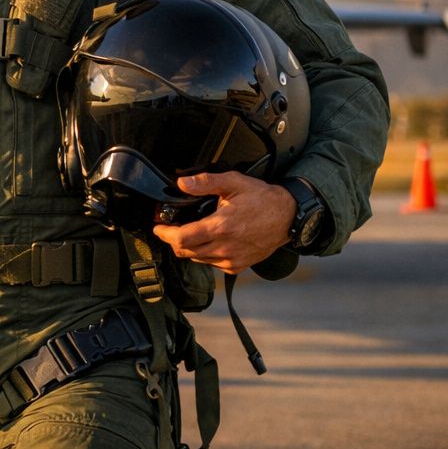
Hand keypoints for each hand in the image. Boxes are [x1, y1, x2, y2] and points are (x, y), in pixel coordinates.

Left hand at [151, 171, 295, 274]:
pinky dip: (205, 255)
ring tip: (189, 233)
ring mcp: (232, 259)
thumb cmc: (263, 199)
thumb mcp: (234, 182)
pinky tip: (209, 241)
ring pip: (197, 259)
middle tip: (169, 229)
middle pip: (185, 251)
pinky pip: (212, 264)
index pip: (181, 238)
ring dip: (189, 248)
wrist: (289, 217)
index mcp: (220, 227)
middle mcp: (225, 248)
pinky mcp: (238, 266)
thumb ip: (206, 182)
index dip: (165, 234)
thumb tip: (182, 183)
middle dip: (173, 240)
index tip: (158, 227)